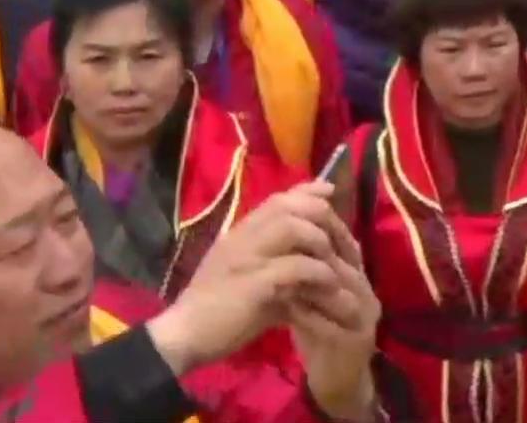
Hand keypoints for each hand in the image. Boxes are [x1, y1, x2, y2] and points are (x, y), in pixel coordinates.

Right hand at [145, 182, 347, 376]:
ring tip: (334, 262)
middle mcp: (241, 238)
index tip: (329, 191)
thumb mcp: (247, 280)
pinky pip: (296, 267)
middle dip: (321, 215)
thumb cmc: (216, 311)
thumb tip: (311, 265)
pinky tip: (329, 285)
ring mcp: (246, 258)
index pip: (277, 199)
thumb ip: (276, 267)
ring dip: (320, 241)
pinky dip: (319, 273)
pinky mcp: (254, 284)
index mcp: (238, 234)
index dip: (307, 191)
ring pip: (292, 227)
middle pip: (288, 206)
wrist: (185, 335)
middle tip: (342, 236)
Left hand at [288, 217, 380, 422]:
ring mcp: (365, 317)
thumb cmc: (321, 330)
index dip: (317, 226)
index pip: (342, 239)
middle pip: (342, 259)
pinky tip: (287, 309)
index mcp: (357, 274)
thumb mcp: (313, 292)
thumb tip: (284, 223)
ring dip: (307, 280)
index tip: (284, 218)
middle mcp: (366, 290)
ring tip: (278, 272)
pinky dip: (308, 315)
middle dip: (310, 249)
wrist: (337, 380)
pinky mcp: (357, 343)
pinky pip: (332, 324)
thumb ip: (305, 263)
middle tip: (277, 242)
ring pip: (338, 289)